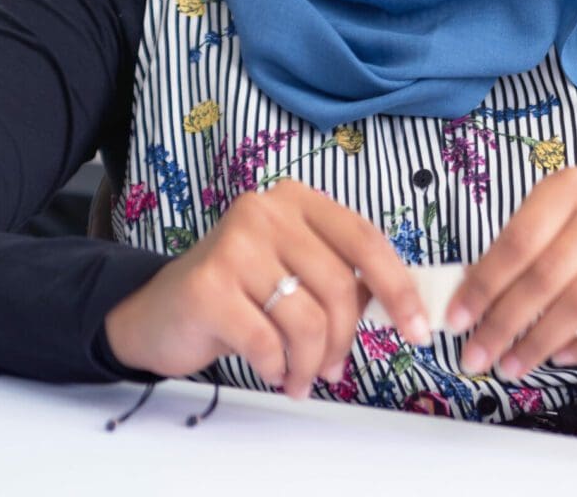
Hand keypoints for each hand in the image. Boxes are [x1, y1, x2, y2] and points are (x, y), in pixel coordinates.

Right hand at [103, 179, 429, 398]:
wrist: (158, 312)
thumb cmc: (238, 295)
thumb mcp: (294, 274)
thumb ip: (342, 280)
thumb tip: (404, 309)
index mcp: (295, 200)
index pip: (365, 240)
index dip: (399, 289)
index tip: (418, 330)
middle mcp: (265, 211)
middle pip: (339, 288)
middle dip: (343, 342)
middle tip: (331, 370)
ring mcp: (234, 244)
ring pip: (308, 321)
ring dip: (309, 364)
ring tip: (298, 377)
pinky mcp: (208, 285)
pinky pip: (268, 343)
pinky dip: (276, 368)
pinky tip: (269, 369)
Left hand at [446, 167, 576, 376]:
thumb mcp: (551, 244)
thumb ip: (512, 265)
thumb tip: (460, 305)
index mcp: (568, 188)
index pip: (517, 239)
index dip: (483, 283)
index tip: (455, 321)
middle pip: (545, 273)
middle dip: (504, 321)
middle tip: (476, 357)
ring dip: (538, 341)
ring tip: (510, 366)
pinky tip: (561, 358)